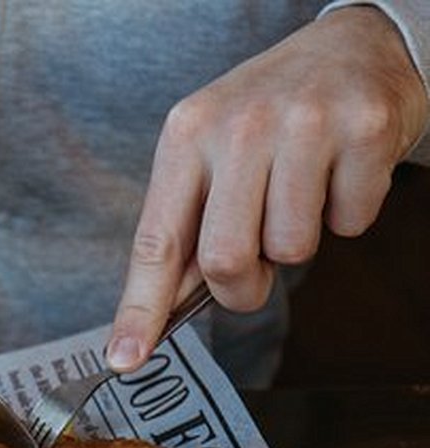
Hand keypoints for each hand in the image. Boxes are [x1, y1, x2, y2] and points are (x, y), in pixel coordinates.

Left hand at [107, 6, 427, 371]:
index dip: (140, 309)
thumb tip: (161, 311)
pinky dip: (345, 215)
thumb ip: (187, 226)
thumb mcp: (211, 152)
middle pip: (226, 261)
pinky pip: (348, 226)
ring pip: (290, 250)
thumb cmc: (269, 116)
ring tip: (300, 193)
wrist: (353, 47)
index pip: (156, 241)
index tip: (124, 358)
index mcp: (186, 135)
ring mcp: (304, 124)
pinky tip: (339, 174)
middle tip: (256, 263)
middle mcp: (239, 125)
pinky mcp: (364, 130)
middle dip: (242, 285)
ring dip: (296, 242)